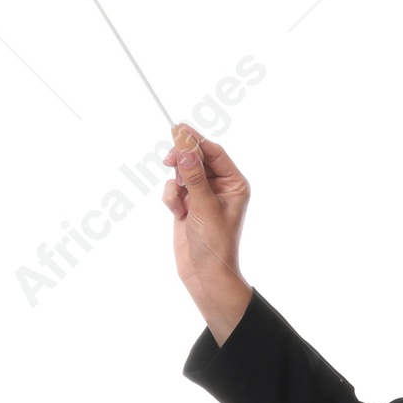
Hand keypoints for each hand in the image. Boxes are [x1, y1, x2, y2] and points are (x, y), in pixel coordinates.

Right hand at [162, 126, 252, 341]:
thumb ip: (194, 176)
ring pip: (182, 172)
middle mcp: (220, 187)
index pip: (215, 153)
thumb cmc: (215, 244)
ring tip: (180, 204)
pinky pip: (173, 188)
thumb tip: (184, 148)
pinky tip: (177, 215)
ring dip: (176, 185)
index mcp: (234, 184)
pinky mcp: (187, 204)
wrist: (204, 274)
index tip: (178, 129)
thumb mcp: (205, 207)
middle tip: (168, 160)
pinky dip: (171, 199)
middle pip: (196, 158)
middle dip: (182, 161)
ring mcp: (202, 195)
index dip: (196, 140)